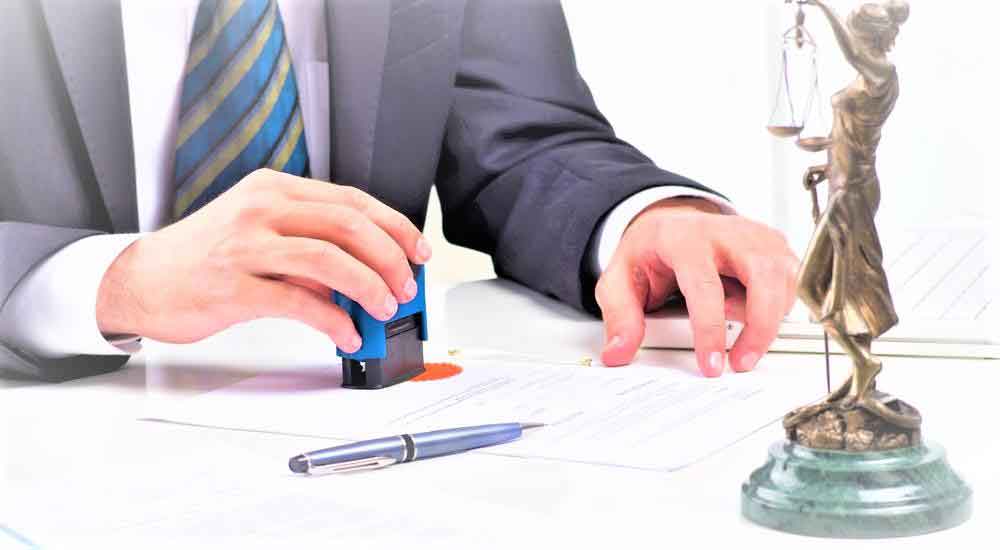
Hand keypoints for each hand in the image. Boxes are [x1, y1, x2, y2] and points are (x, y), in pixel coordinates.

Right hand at [96, 170, 431, 351]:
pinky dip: (334, 321)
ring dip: (369, 288)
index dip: (394, 227)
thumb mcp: (257, 230)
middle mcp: (261, 209)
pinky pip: (299, 303)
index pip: (351, 200)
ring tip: (384, 310)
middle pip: (348, 225)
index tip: (418, 252)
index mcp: (273, 189)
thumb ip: (308, 243)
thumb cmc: (203, 256)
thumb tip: (368, 271)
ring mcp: (245, 246)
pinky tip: (347, 335)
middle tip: (406, 287)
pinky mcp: (233, 287)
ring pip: (329, 260)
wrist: (139, 279)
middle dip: (390, 258)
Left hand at [595, 198, 798, 376]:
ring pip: (784, 277)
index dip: (710, 329)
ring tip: (744, 341)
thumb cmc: (649, 253)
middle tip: (742, 362)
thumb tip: (618, 353)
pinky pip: (792, 280)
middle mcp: (725, 232)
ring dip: (770, 318)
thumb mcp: (619, 282)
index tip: (711, 363)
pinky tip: (755, 316)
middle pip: (762, 275)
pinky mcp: (774, 246)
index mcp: (683, 239)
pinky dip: (779, 306)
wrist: (669, 224)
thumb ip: (620, 318)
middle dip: (759, 326)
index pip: (704, 285)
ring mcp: (755, 236)